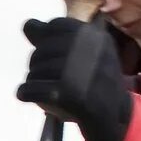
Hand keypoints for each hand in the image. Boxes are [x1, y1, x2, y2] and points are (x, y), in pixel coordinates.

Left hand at [17, 14, 134, 140]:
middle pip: (43, 49)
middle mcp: (89, 50)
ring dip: (32, 79)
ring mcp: (79, 71)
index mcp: (95, 36)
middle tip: (42, 74)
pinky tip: (25, 94)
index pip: (57, 26)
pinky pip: (34, 89)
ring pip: (37, 69)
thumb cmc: (97, 82)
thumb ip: (55, 38)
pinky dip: (26, 92)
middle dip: (37, 63)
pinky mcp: (69, 94)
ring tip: (38, 86)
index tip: (49, 54)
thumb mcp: (86, 54)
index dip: (46, 39)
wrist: (115, 116)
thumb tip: (27, 24)